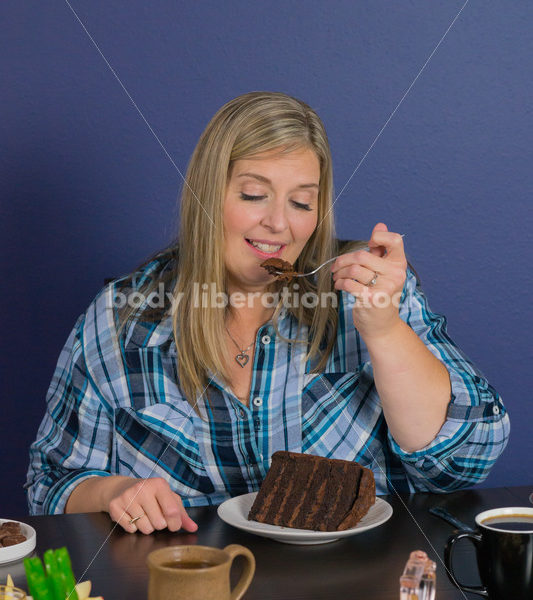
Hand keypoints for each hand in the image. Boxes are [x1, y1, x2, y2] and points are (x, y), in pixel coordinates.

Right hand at [105, 477, 197, 534]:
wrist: (120, 488)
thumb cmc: (150, 494)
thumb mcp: (167, 498)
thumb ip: (181, 513)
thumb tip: (194, 528)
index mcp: (159, 484)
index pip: (172, 511)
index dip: (175, 524)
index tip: (173, 525)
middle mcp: (143, 488)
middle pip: (159, 523)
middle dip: (159, 525)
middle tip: (154, 515)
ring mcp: (128, 497)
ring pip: (145, 529)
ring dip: (146, 527)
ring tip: (143, 515)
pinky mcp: (115, 506)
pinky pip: (130, 529)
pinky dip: (132, 527)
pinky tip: (132, 516)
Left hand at [331, 223, 406, 339]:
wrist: (382, 325)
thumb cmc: (380, 294)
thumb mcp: (383, 271)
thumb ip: (380, 250)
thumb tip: (380, 224)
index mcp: (399, 264)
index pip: (395, 240)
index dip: (379, 237)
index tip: (368, 244)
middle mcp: (396, 274)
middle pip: (362, 255)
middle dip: (344, 260)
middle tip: (336, 266)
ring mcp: (385, 287)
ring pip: (354, 270)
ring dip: (339, 272)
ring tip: (336, 277)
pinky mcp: (372, 299)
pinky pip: (349, 284)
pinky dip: (340, 283)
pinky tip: (339, 285)